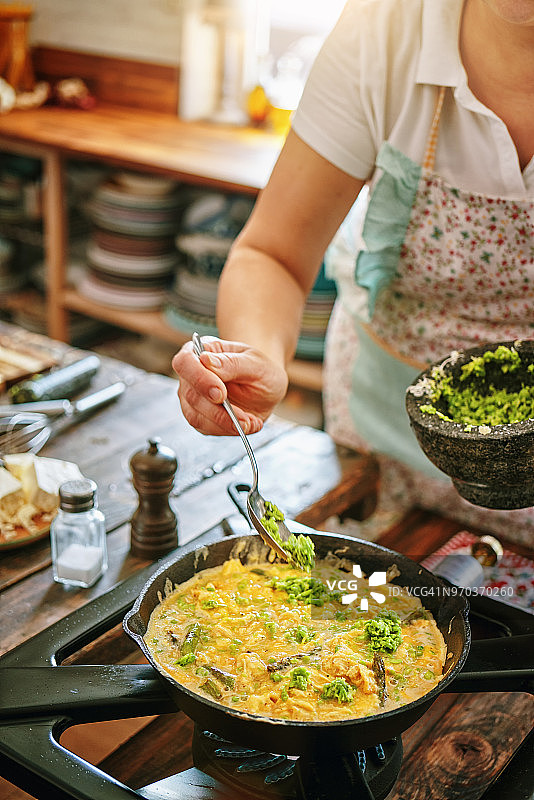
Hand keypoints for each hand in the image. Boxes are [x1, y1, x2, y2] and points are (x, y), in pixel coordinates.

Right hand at [172, 337, 288, 435]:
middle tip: (242, 416)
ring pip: (195, 416)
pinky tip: (249, 424)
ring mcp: (192, 398)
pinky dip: (228, 429)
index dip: (199, 379)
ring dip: (224, 423)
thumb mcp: (254, 362)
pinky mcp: (200, 417)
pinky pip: (206, 428)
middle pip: (190, 394)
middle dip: (216, 409)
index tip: (220, 393)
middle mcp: (191, 375)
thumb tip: (206, 360)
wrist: (266, 387)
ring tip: (250, 422)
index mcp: (201, 351)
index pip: (185, 362)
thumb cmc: (258, 369)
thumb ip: (232, 362)